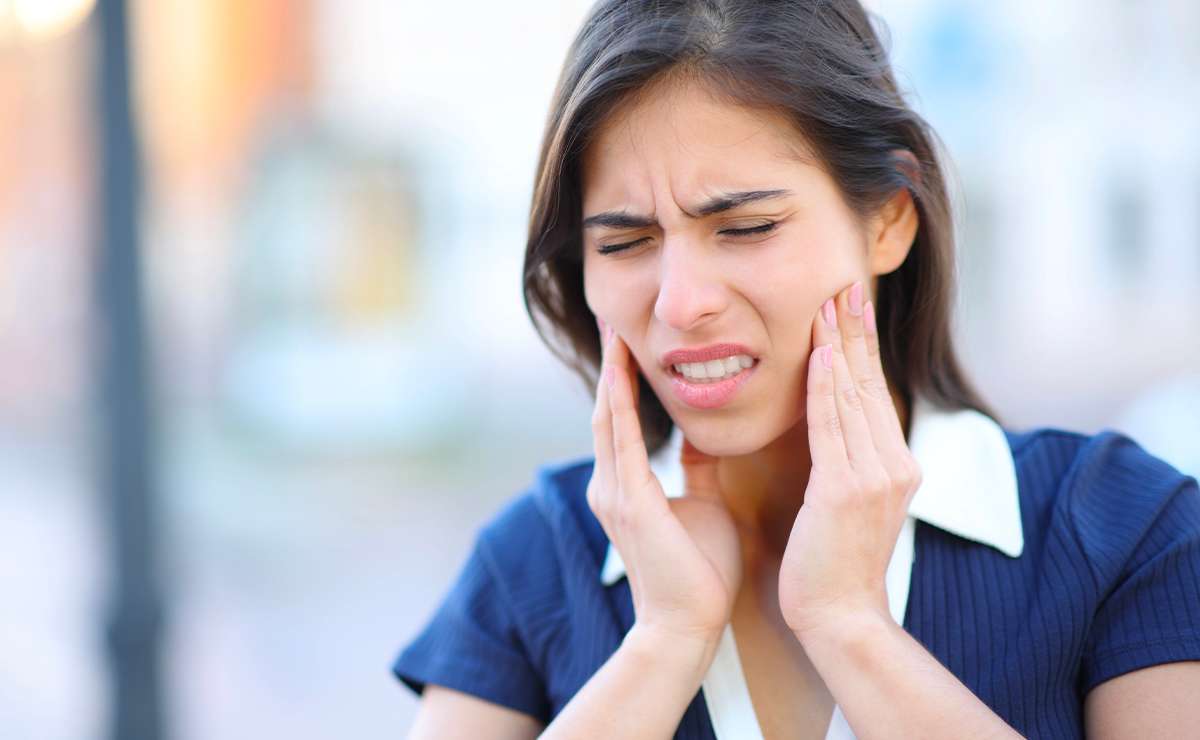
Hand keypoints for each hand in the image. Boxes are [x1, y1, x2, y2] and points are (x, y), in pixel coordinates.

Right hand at [588, 319, 741, 645]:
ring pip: (608, 419)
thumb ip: (697, 470)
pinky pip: (622, 442)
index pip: (623, 421)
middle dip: (611, 365)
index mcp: (628, 486)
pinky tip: (622, 371)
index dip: (624, 379)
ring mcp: (613, 493)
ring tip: (615, 331)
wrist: (688, 626)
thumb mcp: (702, 505)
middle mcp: (611, 485)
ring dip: (612, 373)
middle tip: (613, 319)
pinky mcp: (627, 503)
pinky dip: (621, 403)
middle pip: (607, 411)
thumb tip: (703, 437)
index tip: (629, 339)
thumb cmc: (700, 571)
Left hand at [778, 281, 922, 640]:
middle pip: (869, 385)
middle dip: (854, 333)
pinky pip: (832, 428)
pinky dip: (826, 388)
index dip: (860, 348)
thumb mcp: (844, 505)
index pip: (873, 394)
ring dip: (839, 346)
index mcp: (895, 465)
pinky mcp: (847, 491)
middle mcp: (894, 464)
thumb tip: (830, 427)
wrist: (840, 618)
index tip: (849, 307)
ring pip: (852, 398)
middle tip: (844, 285)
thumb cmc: (831, 565)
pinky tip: (821, 354)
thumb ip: (844, 463)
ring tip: (829, 304)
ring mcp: (874, 477)